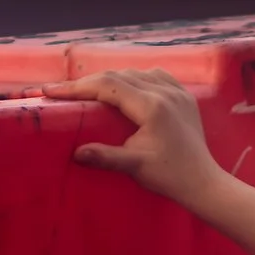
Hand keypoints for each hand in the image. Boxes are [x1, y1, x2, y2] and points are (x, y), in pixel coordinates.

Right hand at [68, 68, 221, 211]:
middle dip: (87, 82)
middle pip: (118, 75)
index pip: (107, 85)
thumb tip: (76, 152)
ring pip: (135, 72)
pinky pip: (155, 76)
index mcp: (152, 106)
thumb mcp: (135, 167)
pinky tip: (124, 86)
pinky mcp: (185, 96)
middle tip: (62, 91)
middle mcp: (165, 91)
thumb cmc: (169, 176)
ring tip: (87, 89)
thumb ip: (105, 157)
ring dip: (110, 78)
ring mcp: (178, 91)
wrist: (203, 181)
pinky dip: (134, 78)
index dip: (77, 86)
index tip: (51, 90)